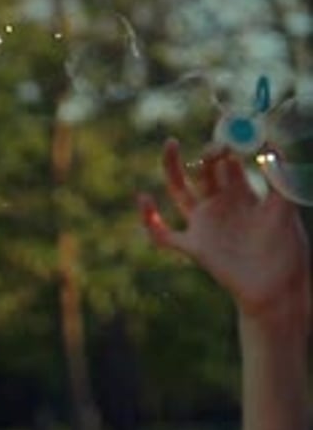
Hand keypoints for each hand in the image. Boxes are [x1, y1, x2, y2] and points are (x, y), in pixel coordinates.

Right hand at [138, 139, 309, 321]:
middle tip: (216, 148)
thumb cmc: (286, 251)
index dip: (228, 147)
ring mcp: (204, 224)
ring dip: (172, 166)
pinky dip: (150, 219)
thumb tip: (273, 143)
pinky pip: (164, 234)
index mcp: (242, 193)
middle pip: (204, 170)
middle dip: (209, 155)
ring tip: (171, 143)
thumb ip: (278, 179)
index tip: (234, 139)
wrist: (277, 290)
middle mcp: (220, 204)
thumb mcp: (284, 209)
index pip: (228, 162)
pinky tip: (144, 199)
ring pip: (179, 190)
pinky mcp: (194, 246)